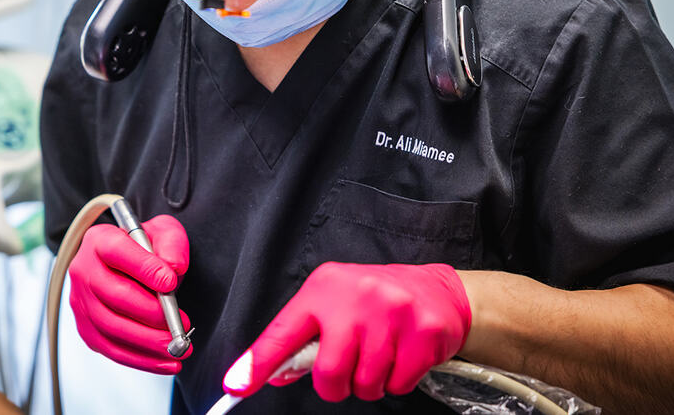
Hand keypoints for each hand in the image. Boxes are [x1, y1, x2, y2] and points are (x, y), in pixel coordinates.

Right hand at [68, 214, 190, 373]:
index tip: (171, 283)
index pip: (118, 253)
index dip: (145, 269)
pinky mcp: (86, 328)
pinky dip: (141, 359)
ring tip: (178, 345)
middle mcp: (83, 270)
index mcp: (100, 240)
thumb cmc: (146, 247)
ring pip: (111, 327)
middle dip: (150, 313)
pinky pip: (111, 349)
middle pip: (113, 295)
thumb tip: (174, 268)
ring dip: (148, 341)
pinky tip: (166, 361)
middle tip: (180, 323)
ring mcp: (81, 302)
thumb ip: (171, 243)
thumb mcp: (163, 231)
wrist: (129, 261)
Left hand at [222, 262, 470, 401]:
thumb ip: (303, 339)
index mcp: (324, 288)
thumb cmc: (376, 301)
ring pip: (365, 383)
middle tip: (350, 369)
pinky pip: (399, 384)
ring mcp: (392, 311)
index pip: (283, 332)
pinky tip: (403, 354)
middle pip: (329, 373)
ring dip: (371, 382)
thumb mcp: (334, 306)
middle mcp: (355, 296)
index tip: (235, 385)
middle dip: (337, 385)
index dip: (258, 364)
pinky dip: (399, 381)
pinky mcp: (423, 330)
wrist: (437, 291)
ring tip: (381, 354)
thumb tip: (272, 375)